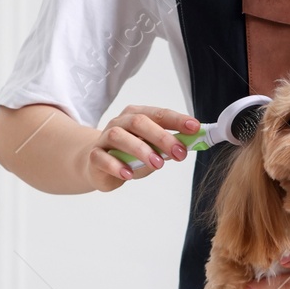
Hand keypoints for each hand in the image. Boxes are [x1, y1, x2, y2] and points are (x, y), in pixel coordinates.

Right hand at [85, 104, 199, 191]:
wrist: (97, 165)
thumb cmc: (129, 155)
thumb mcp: (152, 150)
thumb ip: (167, 148)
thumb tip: (187, 148)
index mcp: (137, 115)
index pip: (159, 114)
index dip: (177, 120)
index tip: (195, 128)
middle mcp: (120, 122)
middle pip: (139, 122)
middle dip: (162, 137)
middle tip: (179, 153)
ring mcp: (105, 138)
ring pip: (119, 136)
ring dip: (141, 149)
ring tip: (157, 164)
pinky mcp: (94, 156)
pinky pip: (102, 157)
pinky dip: (116, 165)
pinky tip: (128, 174)